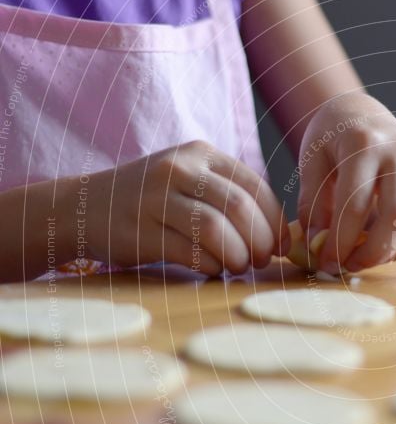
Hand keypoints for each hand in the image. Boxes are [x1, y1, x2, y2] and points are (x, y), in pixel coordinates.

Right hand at [83, 141, 287, 274]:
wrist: (85, 206)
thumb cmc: (154, 200)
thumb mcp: (192, 181)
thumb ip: (231, 197)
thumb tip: (281, 235)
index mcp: (202, 154)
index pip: (255, 186)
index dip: (275, 221)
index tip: (282, 246)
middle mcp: (179, 168)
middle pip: (239, 207)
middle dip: (260, 241)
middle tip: (261, 261)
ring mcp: (156, 197)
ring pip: (215, 229)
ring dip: (237, 256)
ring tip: (237, 266)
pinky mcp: (140, 230)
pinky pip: (191, 252)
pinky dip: (211, 266)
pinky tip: (212, 268)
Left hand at [297, 93, 395, 273]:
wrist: (359, 112)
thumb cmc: (331, 139)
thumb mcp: (311, 162)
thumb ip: (313, 202)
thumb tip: (319, 243)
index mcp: (364, 145)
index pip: (355, 205)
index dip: (340, 242)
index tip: (326, 262)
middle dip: (375, 253)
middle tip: (353, 265)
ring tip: (379, 257)